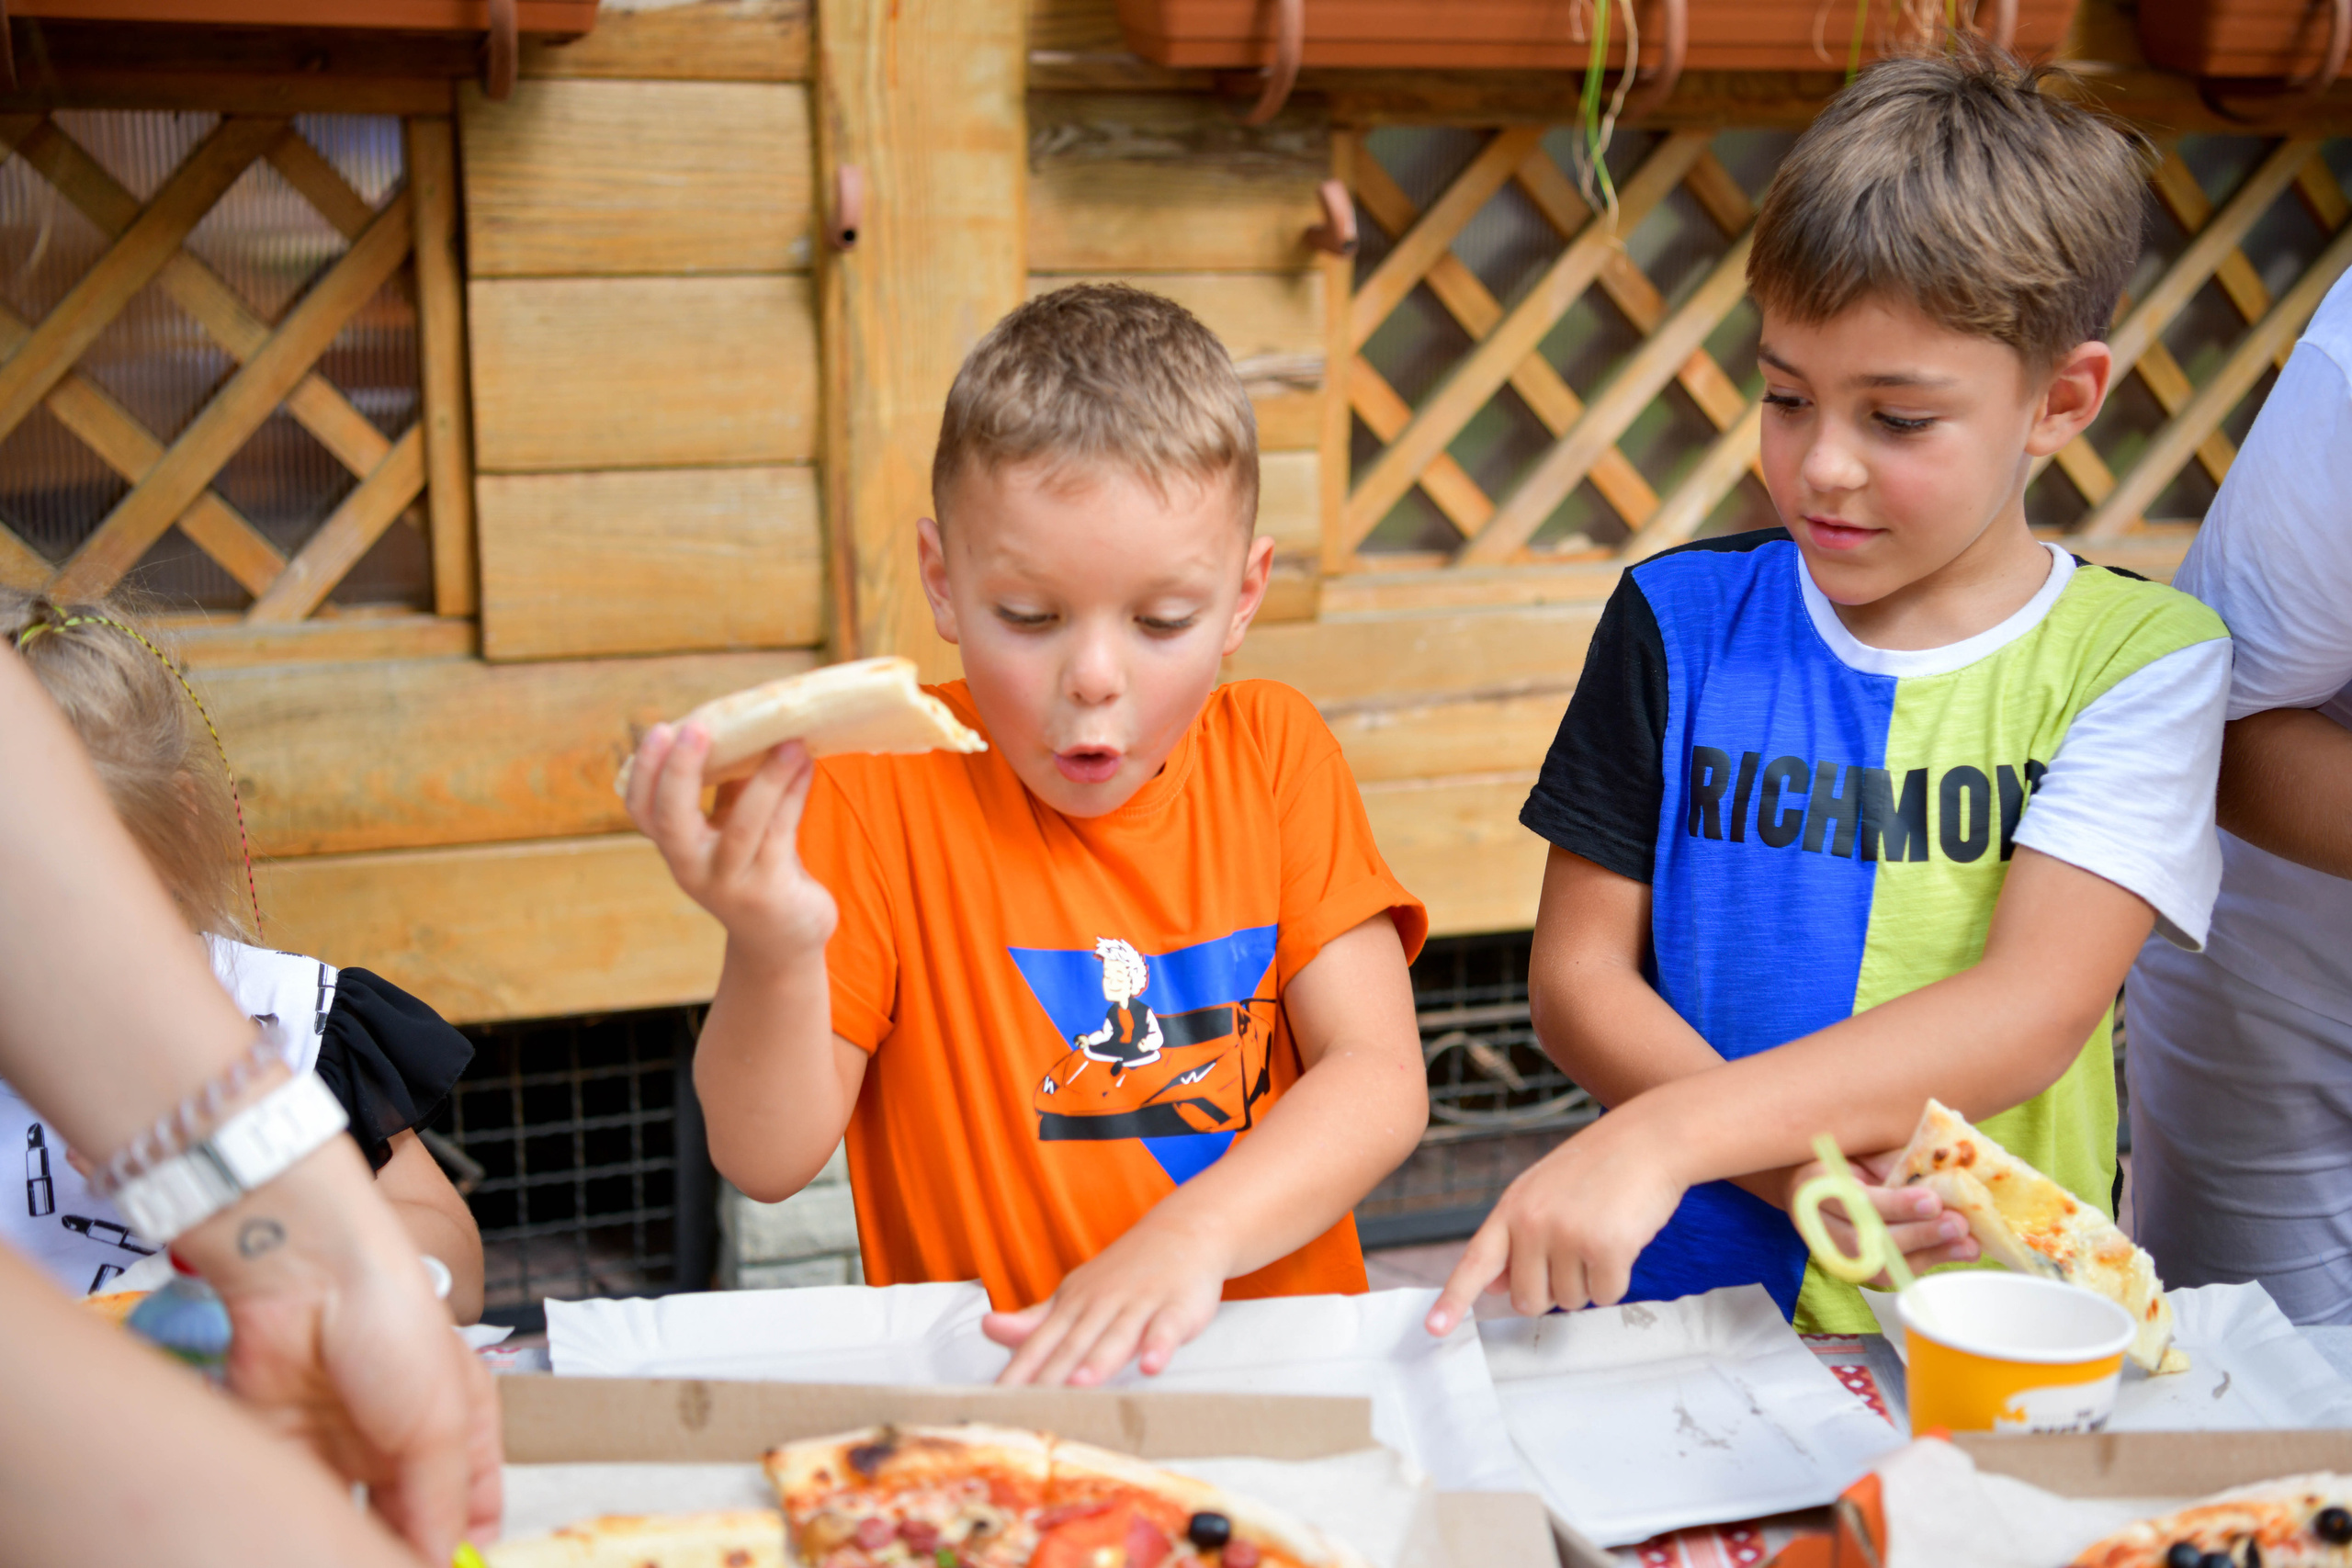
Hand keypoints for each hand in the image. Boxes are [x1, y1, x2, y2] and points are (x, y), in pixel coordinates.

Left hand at [179, 1142, 503, 1560]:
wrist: (308, 1283)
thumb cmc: (396, 1328)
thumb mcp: (441, 1425)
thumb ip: (440, 1504)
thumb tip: (439, 1564)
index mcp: (461, 1423)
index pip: (476, 1503)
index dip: (470, 1546)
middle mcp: (404, 1438)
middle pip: (411, 1518)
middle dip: (410, 1551)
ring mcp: (345, 1445)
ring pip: (354, 1517)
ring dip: (355, 1541)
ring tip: (352, 1560)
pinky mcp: (289, 1450)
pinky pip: (301, 1503)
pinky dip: (307, 1526)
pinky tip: (310, 1543)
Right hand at [625, 726, 835, 962]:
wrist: (782, 939)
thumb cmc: (756, 868)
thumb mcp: (732, 828)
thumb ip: (729, 786)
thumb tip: (743, 724)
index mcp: (676, 847)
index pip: (642, 809)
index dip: (645, 770)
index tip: (661, 729)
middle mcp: (692, 869)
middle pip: (671, 821)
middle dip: (680, 771)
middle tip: (699, 727)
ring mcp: (729, 884)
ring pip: (743, 825)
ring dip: (767, 778)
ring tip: (790, 741)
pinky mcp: (768, 893)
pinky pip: (781, 834)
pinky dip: (794, 794)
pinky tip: (806, 766)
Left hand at [982, 1221, 1228, 1386]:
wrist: (1182, 1230)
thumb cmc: (1122, 1274)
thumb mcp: (1075, 1294)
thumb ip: (1035, 1320)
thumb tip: (986, 1327)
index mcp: (1074, 1305)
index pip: (1040, 1342)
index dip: (1018, 1371)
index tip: (996, 1400)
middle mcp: (1103, 1304)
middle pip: (1074, 1343)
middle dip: (1052, 1374)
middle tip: (1031, 1405)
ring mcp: (1140, 1304)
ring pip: (1117, 1335)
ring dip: (1100, 1360)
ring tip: (1081, 1384)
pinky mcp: (1177, 1307)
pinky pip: (1167, 1328)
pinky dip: (1159, 1345)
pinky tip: (1152, 1365)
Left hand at [1426, 1111, 1690, 1334]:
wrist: (1649, 1139)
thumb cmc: (1598, 1167)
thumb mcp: (1543, 1193)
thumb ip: (1516, 1238)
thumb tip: (1492, 1287)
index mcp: (1511, 1208)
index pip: (1475, 1262)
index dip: (1454, 1299)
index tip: (1434, 1329)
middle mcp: (1532, 1222)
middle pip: (1528, 1300)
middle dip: (1553, 1290)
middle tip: (1576, 1252)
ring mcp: (1567, 1234)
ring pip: (1571, 1301)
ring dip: (1589, 1281)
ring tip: (1601, 1234)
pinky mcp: (1605, 1247)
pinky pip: (1606, 1296)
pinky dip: (1617, 1280)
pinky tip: (1622, 1242)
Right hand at [1789, 1149, 1978, 1285]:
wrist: (1808, 1185)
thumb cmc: (1842, 1158)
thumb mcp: (1860, 1147)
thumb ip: (1888, 1160)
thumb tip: (1934, 1171)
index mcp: (1815, 1184)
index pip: (1855, 1200)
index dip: (1895, 1205)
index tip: (1933, 1201)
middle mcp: (1819, 1224)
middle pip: (1867, 1240)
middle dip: (1918, 1235)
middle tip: (1958, 1224)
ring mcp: (1835, 1252)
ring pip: (1880, 1265)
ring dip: (1928, 1255)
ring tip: (1968, 1244)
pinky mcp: (1856, 1268)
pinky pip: (1892, 1273)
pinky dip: (1928, 1262)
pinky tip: (1958, 1250)